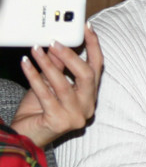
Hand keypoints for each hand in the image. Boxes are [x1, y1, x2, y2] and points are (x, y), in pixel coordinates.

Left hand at [11, 23, 103, 146]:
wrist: (26, 138)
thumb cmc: (39, 112)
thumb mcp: (49, 85)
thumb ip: (57, 68)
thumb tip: (58, 48)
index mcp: (89, 96)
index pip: (97, 67)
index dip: (94, 46)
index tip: (86, 28)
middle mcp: (87, 106)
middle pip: (87, 76)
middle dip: (70, 56)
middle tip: (54, 42)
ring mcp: (75, 116)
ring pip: (64, 85)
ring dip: (48, 64)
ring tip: (35, 51)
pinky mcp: (59, 121)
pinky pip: (46, 94)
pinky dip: (34, 77)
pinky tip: (26, 65)